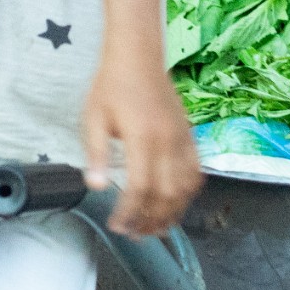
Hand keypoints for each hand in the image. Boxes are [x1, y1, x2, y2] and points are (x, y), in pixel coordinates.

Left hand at [82, 45, 201, 239]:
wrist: (138, 55)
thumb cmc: (111, 85)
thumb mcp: (94, 118)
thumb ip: (97, 154)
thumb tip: (96, 186)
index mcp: (142, 138)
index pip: (139, 188)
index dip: (129, 212)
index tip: (117, 226)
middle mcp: (168, 141)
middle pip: (165, 194)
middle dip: (151, 220)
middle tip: (135, 234)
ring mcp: (182, 139)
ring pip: (185, 188)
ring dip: (171, 213)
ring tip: (155, 228)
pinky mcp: (189, 135)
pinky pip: (195, 172)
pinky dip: (188, 193)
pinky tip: (175, 203)